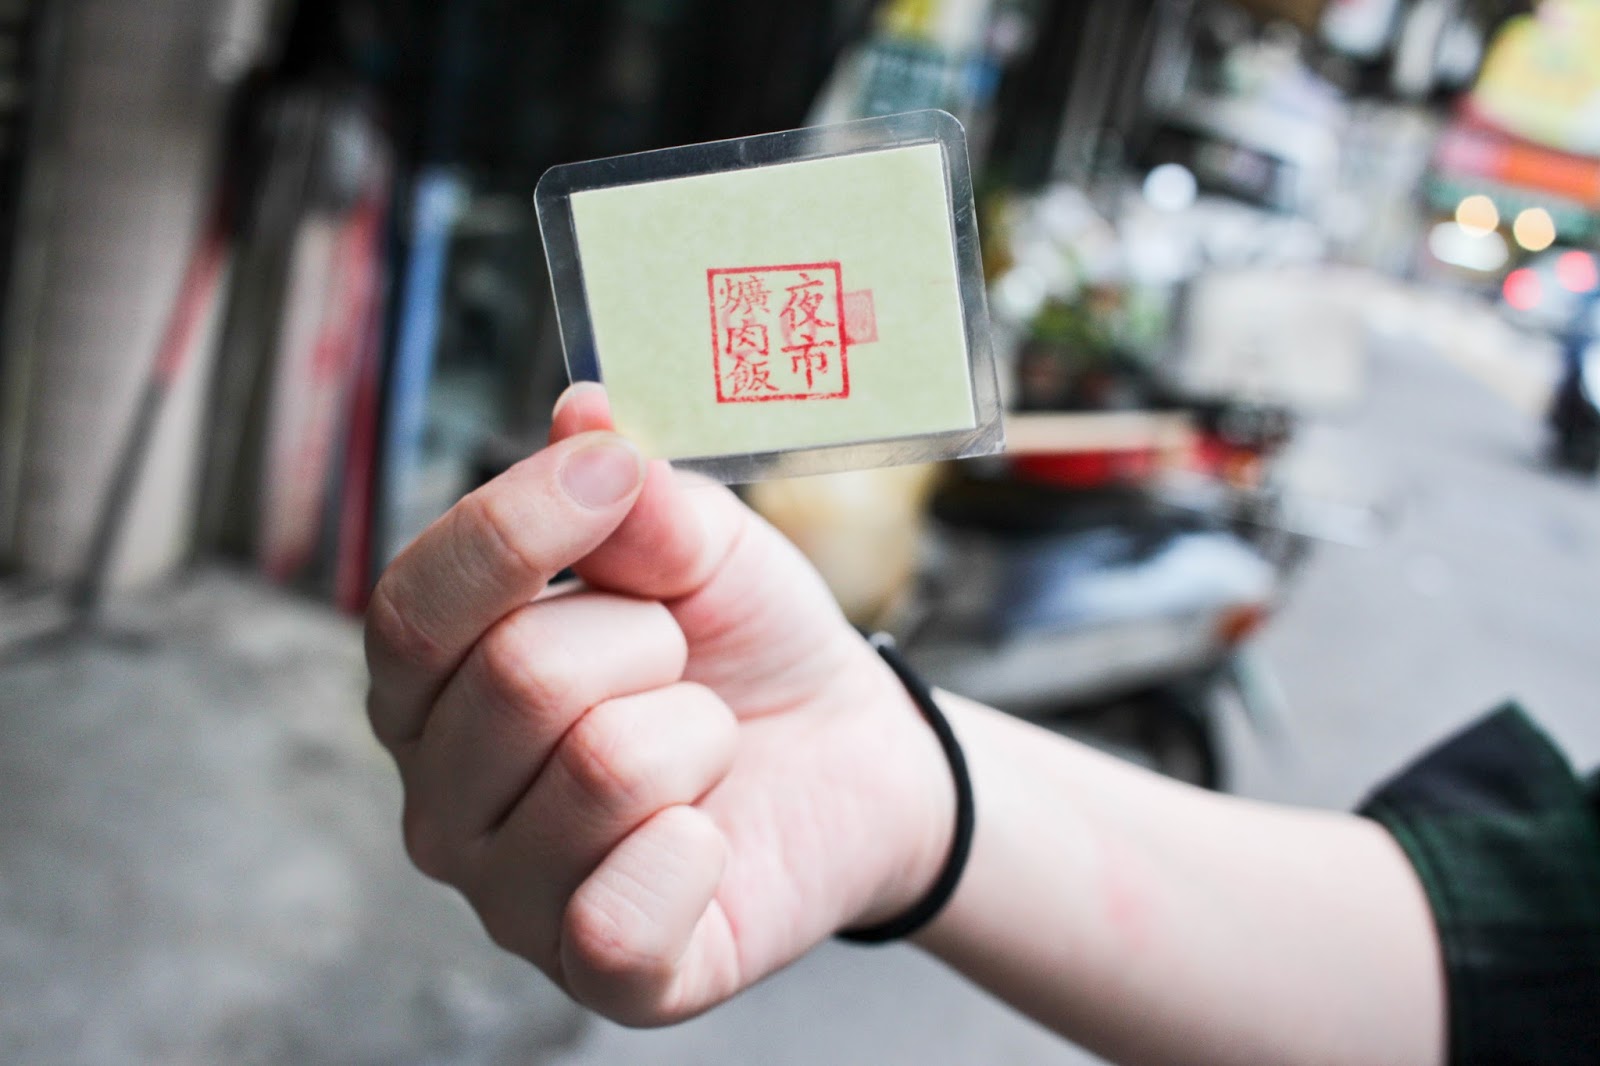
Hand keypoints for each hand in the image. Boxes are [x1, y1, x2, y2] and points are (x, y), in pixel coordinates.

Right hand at [364, 384, 953, 1025]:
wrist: (853, 750)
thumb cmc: (746, 643)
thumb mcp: (703, 548)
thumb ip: (639, 497)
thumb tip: (582, 415)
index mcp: (436, 684)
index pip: (411, 606)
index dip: (514, 527)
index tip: (616, 470)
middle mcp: (442, 798)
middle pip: (518, 677)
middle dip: (649, 640)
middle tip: (685, 661)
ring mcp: (509, 898)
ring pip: (601, 768)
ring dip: (698, 731)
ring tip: (707, 741)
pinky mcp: (601, 975)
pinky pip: (621, 914)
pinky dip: (699, 850)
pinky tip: (712, 838)